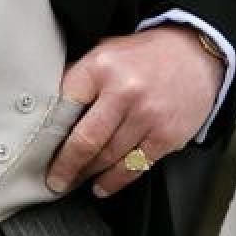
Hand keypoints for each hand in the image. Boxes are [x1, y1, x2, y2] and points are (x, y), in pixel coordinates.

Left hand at [46, 25, 224, 197]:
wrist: (196, 52)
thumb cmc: (147, 54)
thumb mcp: (108, 50)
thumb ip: (82, 75)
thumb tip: (49, 105)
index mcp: (102, 65)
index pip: (63, 106)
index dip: (49, 132)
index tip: (39, 150)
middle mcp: (124, 90)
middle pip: (84, 141)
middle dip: (64, 166)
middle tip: (54, 179)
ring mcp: (146, 115)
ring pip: (107, 159)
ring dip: (87, 175)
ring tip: (75, 182)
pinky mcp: (165, 135)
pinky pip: (133, 167)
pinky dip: (114, 181)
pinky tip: (103, 185)